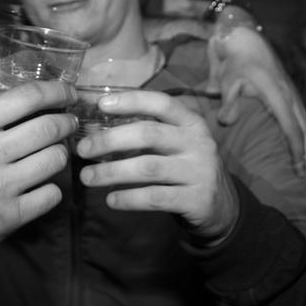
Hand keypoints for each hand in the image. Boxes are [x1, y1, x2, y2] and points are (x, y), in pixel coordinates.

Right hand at [0, 80, 77, 258]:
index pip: (28, 97)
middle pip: (49, 127)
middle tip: (69, 123)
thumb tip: (18, 85)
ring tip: (53, 153)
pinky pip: (52, 195)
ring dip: (60, 154)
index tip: (69, 94)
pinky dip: (52, 189)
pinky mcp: (9, 216)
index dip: (57, 91)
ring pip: (55, 160)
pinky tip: (40, 185)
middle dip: (67, 122)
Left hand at [74, 89, 238, 243]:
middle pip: (149, 134)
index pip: (162, 102)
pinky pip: (155, 197)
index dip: (131, 100)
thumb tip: (96, 123)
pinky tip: (111, 200)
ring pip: (148, 168)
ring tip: (87, 177)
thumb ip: (148, 131)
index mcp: (191, 122)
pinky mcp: (196, 200)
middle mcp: (198, 143)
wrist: (222, 205)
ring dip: (112, 172)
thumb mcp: (177, 143)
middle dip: (110, 140)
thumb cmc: (185, 166)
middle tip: (83, 149)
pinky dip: (129, 199)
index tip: (101, 104)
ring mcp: (199, 172)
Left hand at [206, 19, 305, 178]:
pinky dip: (303, 137)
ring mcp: (291, 94)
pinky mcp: (288, 93)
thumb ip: (227, 101)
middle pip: (305, 131)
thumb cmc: (233, 60)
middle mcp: (289, 96)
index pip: (291, 128)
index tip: (299, 170)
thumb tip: (226, 122)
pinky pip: (300, 119)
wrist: (243, 37)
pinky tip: (302, 150)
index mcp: (277, 95)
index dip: (296, 150)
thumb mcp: (226, 79)